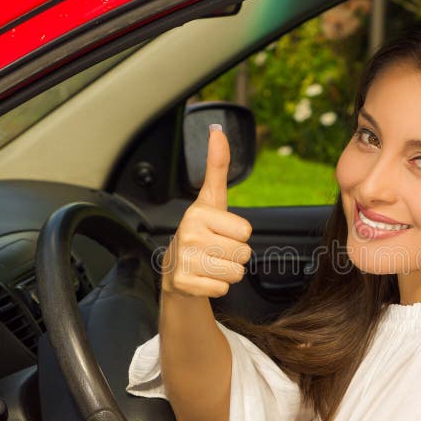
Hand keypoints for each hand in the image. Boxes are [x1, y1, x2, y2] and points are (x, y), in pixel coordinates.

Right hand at [161, 125, 252, 297]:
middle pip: (243, 253)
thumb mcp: (211, 199)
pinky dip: (217, 286)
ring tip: (210, 263)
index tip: (219, 231)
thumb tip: (217, 132)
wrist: (175, 268)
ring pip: (236, 272)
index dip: (237, 234)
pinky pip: (223, 289)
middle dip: (234, 254)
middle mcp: (189, 236)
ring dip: (227, 271)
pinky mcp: (185, 284)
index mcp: (198, 214)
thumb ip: (217, 166)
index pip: (246, 231)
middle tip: (215, 250)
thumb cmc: (200, 231)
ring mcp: (186, 261)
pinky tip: (203, 277)